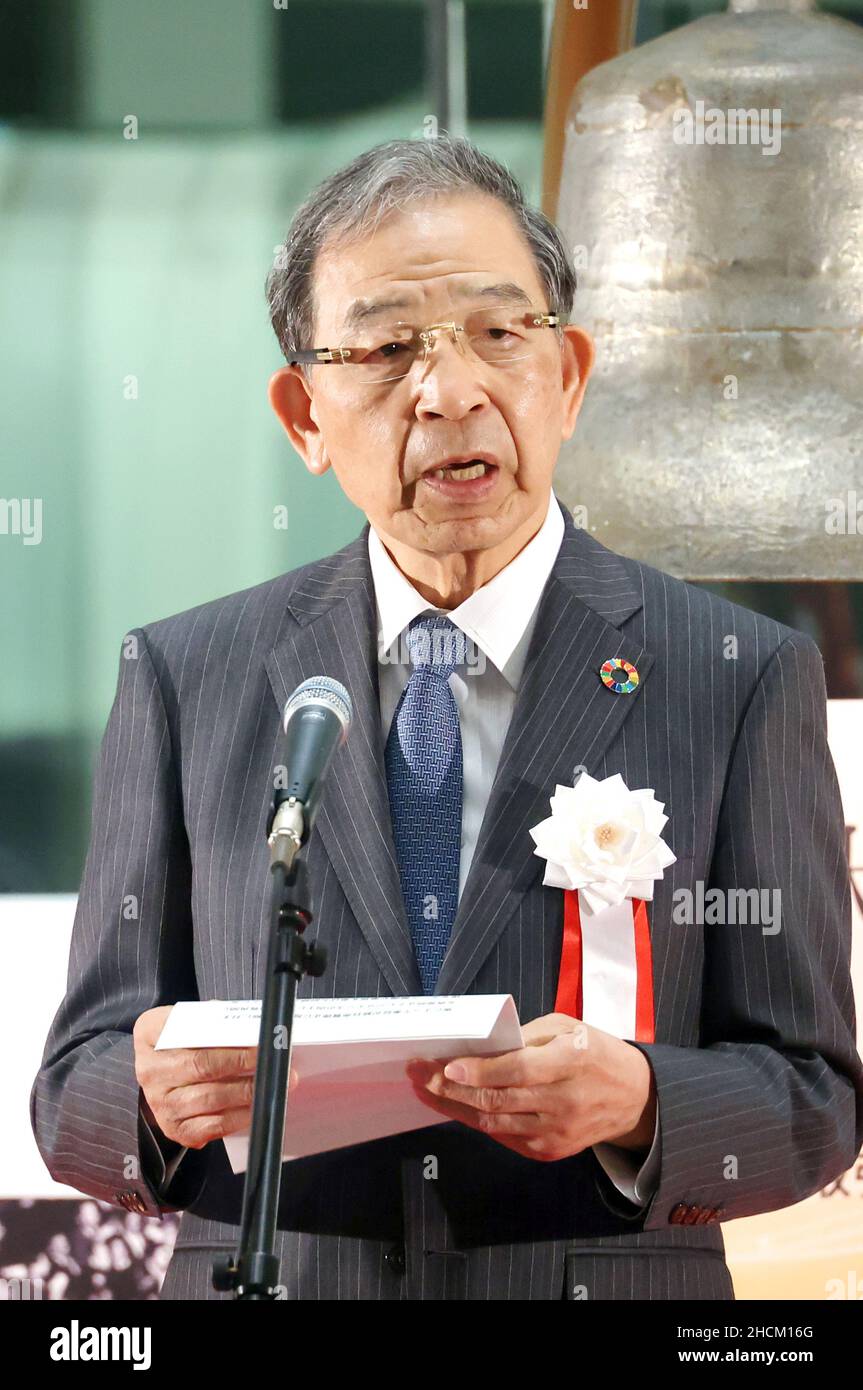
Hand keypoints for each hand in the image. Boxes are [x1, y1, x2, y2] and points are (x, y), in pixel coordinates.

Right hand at [133, 1005, 299, 1149]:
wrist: (163, 1069)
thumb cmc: (184, 1040)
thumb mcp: (191, 1018)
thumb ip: (215, 1019)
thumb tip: (256, 1026)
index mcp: (150, 1032)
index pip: (192, 1030)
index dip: (226, 1035)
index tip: (258, 1039)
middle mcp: (150, 1068)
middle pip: (202, 1065)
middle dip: (243, 1064)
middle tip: (273, 1062)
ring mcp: (159, 1101)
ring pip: (209, 1098)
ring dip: (246, 1093)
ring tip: (271, 1085)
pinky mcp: (173, 1127)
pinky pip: (210, 1126)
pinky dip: (238, 1118)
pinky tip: (255, 1108)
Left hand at [405, 1012, 655, 1162]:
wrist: (633, 1098)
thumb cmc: (594, 1052)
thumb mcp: (567, 1028)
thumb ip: (525, 1037)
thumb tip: (479, 1046)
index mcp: (572, 1062)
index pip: (518, 1070)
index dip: (480, 1072)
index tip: (445, 1066)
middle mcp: (564, 1101)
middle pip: (498, 1100)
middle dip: (450, 1089)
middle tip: (417, 1074)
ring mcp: (556, 1132)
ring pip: (494, 1122)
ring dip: (454, 1107)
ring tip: (424, 1089)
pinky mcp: (550, 1151)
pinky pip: (504, 1136)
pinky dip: (476, 1119)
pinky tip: (454, 1105)